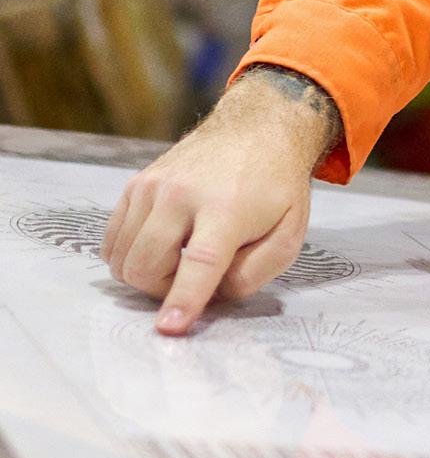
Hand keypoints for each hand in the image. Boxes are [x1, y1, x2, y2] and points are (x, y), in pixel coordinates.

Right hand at [103, 66, 341, 334]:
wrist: (257, 129)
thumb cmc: (276, 188)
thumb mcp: (288, 233)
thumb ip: (254, 273)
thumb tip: (211, 297)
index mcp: (227, 208)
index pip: (200, 261)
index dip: (183, 298)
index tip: (168, 328)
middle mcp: (182, 194)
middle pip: (148, 266)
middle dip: (165, 290)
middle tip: (194, 277)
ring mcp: (152, 186)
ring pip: (123, 258)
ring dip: (149, 274)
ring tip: (181, 257)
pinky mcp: (135, 184)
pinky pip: (113, 241)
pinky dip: (130, 256)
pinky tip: (160, 246)